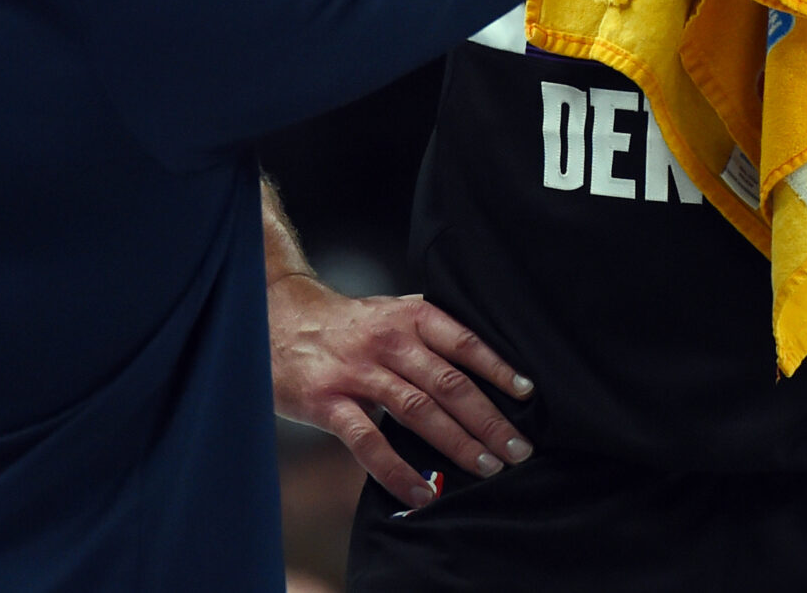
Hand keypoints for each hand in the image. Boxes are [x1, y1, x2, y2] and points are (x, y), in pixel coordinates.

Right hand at [268, 271, 534, 506]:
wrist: (277, 316)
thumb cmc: (348, 324)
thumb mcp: (392, 313)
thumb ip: (431, 335)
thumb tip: (486, 370)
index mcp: (409, 318)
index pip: (463, 342)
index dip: (498, 368)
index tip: (528, 395)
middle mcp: (388, 342)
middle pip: (447, 383)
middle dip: (488, 419)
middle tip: (519, 449)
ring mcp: (357, 372)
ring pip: (416, 411)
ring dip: (456, 443)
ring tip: (486, 468)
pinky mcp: (327, 402)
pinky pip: (367, 442)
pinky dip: (398, 470)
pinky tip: (422, 492)